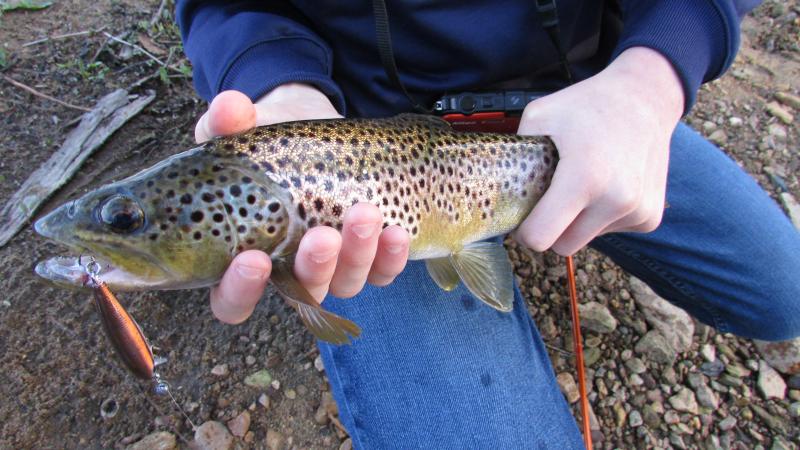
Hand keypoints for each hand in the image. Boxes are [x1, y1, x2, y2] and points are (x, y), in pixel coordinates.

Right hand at [195, 86, 409, 323]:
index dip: (240, 290)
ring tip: (366, 214)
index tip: (254, 260)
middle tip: (322, 236)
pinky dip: (392, 255)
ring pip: (346, 283)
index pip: (232, 300)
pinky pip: (383, 270)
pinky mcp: (367, 253)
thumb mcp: (239, 129)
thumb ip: (227, 123)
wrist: (304, 125)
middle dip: (315, 267)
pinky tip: (397, 230)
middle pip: (300, 292)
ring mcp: (332, 266)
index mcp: (241, 258)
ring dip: (358, 255)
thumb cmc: (260, 139)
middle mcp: (289, 272)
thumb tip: (229, 107)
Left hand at [515, 47, 683, 255]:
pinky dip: (600, 217)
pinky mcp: (650, 218)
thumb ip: (515, 152)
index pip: (541, 238)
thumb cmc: (588, 105)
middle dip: (550, 229)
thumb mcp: (539, 115)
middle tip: (547, 202)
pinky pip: (609, 231)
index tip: (523, 217)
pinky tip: (605, 186)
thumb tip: (495, 186)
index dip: (525, 231)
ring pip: (586, 239)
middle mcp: (616, 201)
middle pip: (562, 247)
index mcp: (585, 179)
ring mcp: (637, 212)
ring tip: (583, 184)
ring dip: (577, 222)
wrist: (646, 98)